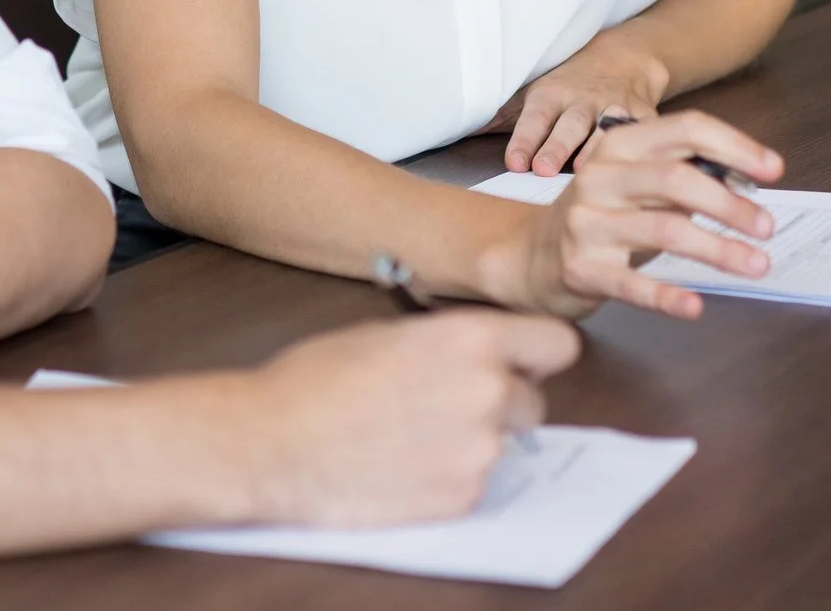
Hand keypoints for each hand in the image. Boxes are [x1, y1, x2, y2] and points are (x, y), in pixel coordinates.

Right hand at [239, 310, 580, 527]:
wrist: (273, 442)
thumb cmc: (315, 379)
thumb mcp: (386, 332)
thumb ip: (447, 342)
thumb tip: (475, 354)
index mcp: (472, 339)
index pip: (556, 344)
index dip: (535, 355)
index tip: (519, 363)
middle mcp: (488, 393)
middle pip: (534, 401)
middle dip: (501, 403)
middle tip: (447, 403)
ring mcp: (480, 452)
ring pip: (503, 445)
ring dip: (470, 441)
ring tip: (408, 435)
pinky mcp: (463, 499)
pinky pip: (475, 483)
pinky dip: (447, 477)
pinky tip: (400, 464)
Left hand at [500, 37, 670, 175]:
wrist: (624, 60)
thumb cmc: (568, 86)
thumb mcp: (532, 93)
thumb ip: (501, 117)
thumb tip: (455, 130)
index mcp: (551, 94)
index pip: (534, 118)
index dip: (524, 140)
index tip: (513, 163)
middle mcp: (583, 100)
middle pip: (570, 124)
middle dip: (556, 146)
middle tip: (543, 170)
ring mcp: (616, 107)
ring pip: (607, 128)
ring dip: (596, 149)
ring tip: (585, 172)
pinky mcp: (646, 117)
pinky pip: (646, 132)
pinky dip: (644, 147)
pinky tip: (635, 166)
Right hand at [513, 110, 782, 320]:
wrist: (529, 255)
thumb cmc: (600, 217)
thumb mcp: (636, 184)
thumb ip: (684, 178)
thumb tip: (746, 184)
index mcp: (618, 145)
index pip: (685, 130)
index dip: (735, 147)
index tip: (774, 170)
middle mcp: (599, 176)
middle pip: (675, 177)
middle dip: (730, 204)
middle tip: (766, 227)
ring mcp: (587, 222)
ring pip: (664, 229)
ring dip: (718, 249)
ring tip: (757, 264)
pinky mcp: (581, 267)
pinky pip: (631, 284)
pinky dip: (667, 296)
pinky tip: (695, 306)